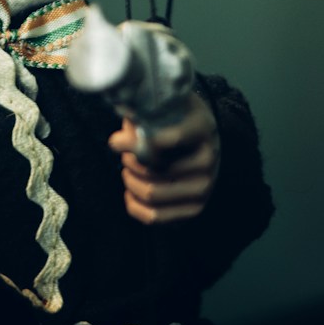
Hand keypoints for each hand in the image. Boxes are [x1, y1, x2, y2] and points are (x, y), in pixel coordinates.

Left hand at [108, 93, 218, 224]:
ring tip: (129, 169)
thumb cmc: (173, 118)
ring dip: (131, 181)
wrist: (199, 139)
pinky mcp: (195, 208)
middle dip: (130, 162)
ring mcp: (205, 186)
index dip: (134, 143)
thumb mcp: (161, 107)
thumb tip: (118, 142)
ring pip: (150, 193)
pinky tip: (131, 190)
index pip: (166, 139)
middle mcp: (208, 159)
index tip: (115, 142)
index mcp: (200, 127)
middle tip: (126, 154)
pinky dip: (134, 204)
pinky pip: (154, 217)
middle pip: (152, 169)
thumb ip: (140, 118)